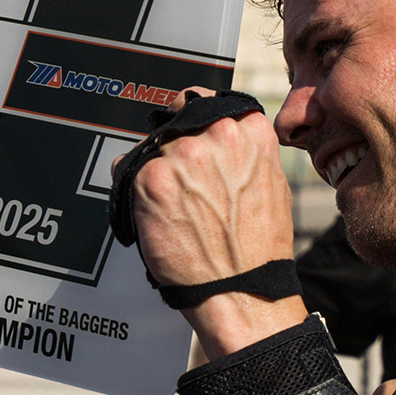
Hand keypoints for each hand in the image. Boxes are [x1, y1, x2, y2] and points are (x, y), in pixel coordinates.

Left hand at [128, 90, 305, 360]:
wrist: (242, 291)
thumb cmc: (256, 249)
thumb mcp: (268, 182)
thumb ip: (242, 150)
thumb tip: (215, 136)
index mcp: (251, 130)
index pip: (205, 103)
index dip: (190, 124)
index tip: (186, 139)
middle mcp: (217, 134)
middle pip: (174, 126)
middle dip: (173, 153)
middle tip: (183, 191)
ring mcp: (182, 155)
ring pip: (151, 149)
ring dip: (154, 175)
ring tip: (175, 210)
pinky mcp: (152, 180)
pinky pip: (126, 171)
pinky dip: (134, 193)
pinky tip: (158, 218)